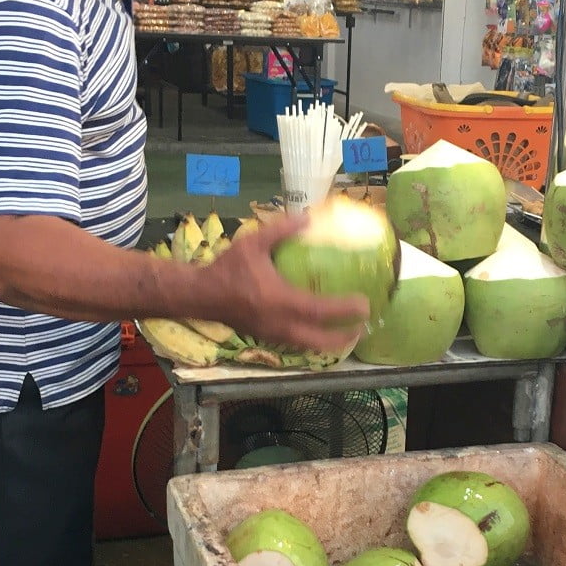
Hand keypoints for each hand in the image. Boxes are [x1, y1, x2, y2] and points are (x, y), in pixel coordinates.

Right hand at [197, 213, 369, 351]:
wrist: (199, 296)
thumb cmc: (227, 269)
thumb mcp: (252, 243)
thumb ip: (281, 229)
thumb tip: (308, 218)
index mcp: (280, 301)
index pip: (320, 310)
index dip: (345, 310)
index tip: (365, 304)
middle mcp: (279, 324)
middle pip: (320, 341)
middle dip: (344, 338)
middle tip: (363, 329)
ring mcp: (272, 335)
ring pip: (308, 346)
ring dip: (330, 343)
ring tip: (347, 334)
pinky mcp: (266, 338)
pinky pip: (296, 344)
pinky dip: (312, 340)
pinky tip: (319, 330)